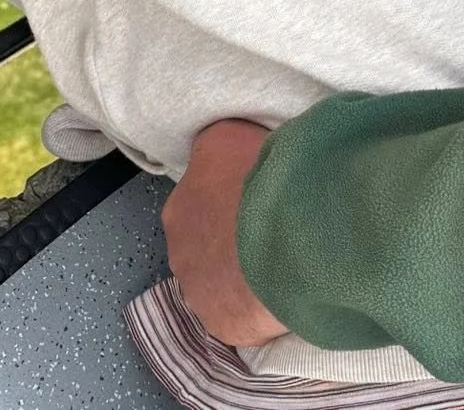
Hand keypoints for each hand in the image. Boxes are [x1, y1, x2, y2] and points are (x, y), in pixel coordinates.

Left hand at [162, 119, 285, 348]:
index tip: (256, 202)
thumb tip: (217, 154)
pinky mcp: (223, 326)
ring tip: (276, 265)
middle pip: (207, 246)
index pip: (200, 205)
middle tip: (268, 234)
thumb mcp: (229, 136)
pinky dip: (255, 310)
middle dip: (231, 243)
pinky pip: (239, 318)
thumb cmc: (256, 179)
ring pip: (219, 284)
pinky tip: (279, 294)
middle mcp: (180, 251)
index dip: (229, 203)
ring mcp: (199, 294)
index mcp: (179, 208)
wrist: (284, 232)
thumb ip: (216, 147)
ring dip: (240, 277)